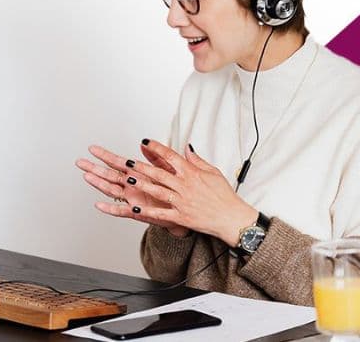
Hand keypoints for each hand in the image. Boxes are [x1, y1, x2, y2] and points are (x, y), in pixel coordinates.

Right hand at [75, 145, 188, 236]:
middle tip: (80, 162)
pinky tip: (100, 205)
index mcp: (138, 174)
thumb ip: (156, 157)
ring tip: (87, 177)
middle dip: (94, 168)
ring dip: (99, 184)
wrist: (183, 211)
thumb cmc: (174, 191)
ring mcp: (132, 198)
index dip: (105, 156)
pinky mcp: (137, 212)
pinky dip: (110, 208)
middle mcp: (132, 186)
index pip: (118, 162)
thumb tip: (145, 143)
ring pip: (112, 190)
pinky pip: (121, 210)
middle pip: (109, 175)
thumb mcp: (166, 169)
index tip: (94, 149)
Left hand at [127, 139, 258, 246]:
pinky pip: (161, 214)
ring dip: (142, 185)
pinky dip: (148, 211)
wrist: (232, 218)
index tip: (145, 142)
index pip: (171, 156)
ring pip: (158, 191)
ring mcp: (182, 202)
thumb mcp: (213, 172)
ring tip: (128, 180)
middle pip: (159, 173)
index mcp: (192, 173)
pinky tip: (135, 208)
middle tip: (127, 161)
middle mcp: (185, 186)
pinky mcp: (181, 217)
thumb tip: (186, 148)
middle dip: (142, 166)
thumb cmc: (224, 196)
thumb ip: (197, 160)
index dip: (156, 148)